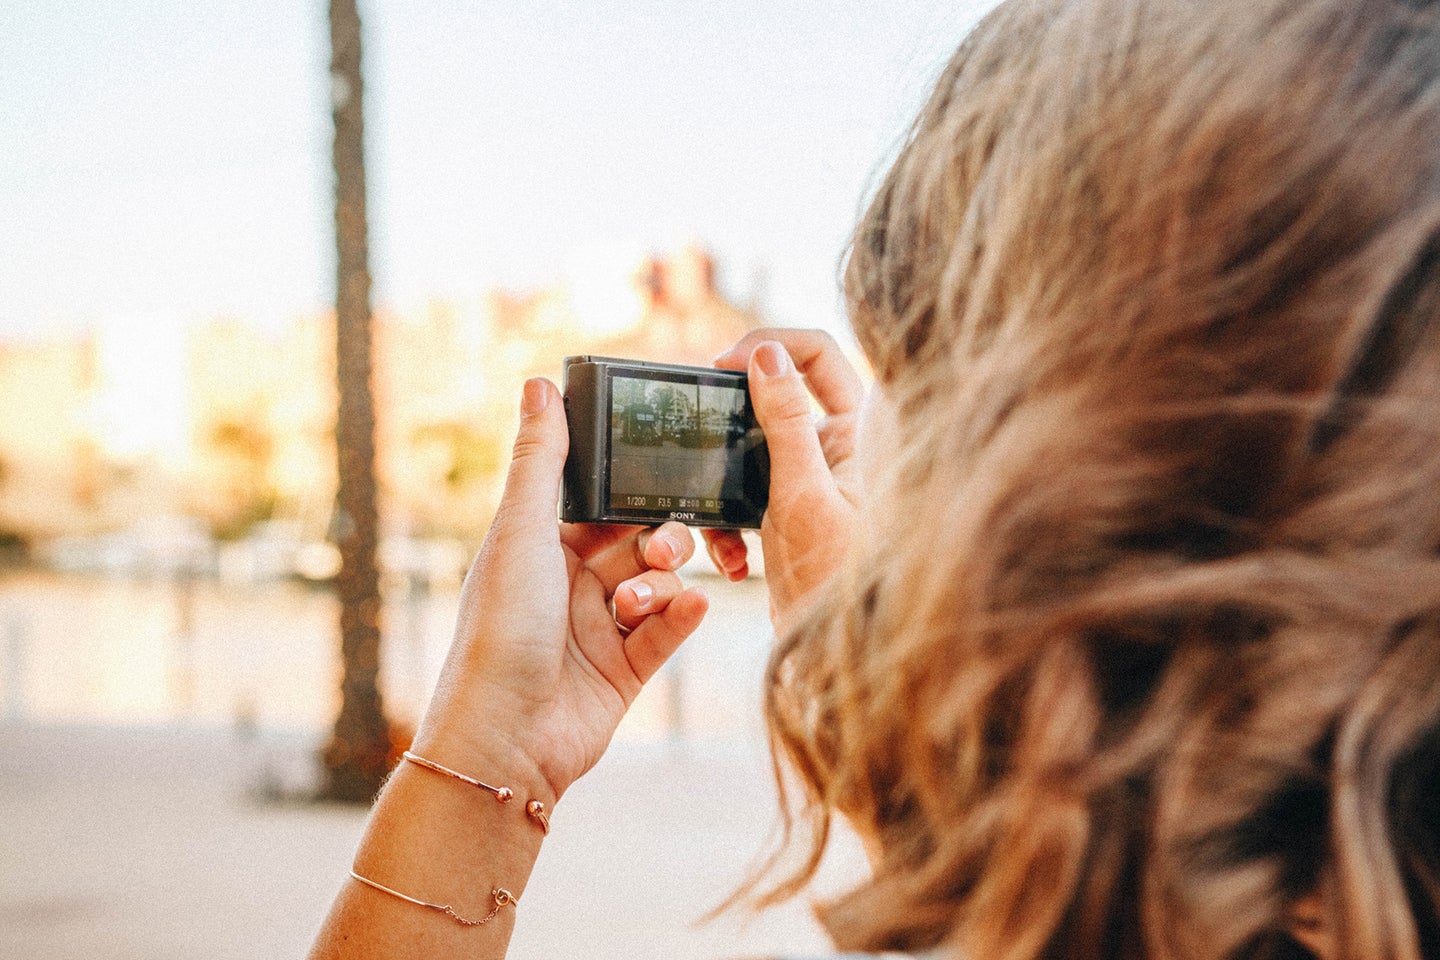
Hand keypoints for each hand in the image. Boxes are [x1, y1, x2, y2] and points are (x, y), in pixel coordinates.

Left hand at [412, 378, 707, 803]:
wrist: (506, 740)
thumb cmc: (499, 631)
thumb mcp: (521, 534)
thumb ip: (542, 461)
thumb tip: (539, 384)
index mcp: (539, 548)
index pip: (600, 503)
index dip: (634, 487)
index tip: (669, 466)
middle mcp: (569, 585)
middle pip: (638, 541)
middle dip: (660, 538)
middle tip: (664, 545)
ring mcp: (600, 628)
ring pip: (658, 583)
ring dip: (661, 584)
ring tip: (639, 602)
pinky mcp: (626, 670)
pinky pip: (669, 630)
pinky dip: (681, 616)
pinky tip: (693, 609)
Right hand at [708, 329, 864, 631]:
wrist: (840, 662)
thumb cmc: (840, 584)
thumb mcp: (803, 496)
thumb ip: (786, 422)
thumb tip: (765, 355)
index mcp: (862, 431)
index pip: (818, 353)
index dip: (769, 345)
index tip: (722, 366)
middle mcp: (843, 449)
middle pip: (781, 393)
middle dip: (735, 409)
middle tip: (701, 417)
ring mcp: (817, 481)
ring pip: (756, 446)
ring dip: (725, 472)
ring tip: (708, 508)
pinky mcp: (793, 513)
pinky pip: (749, 492)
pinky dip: (729, 518)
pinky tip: (730, 557)